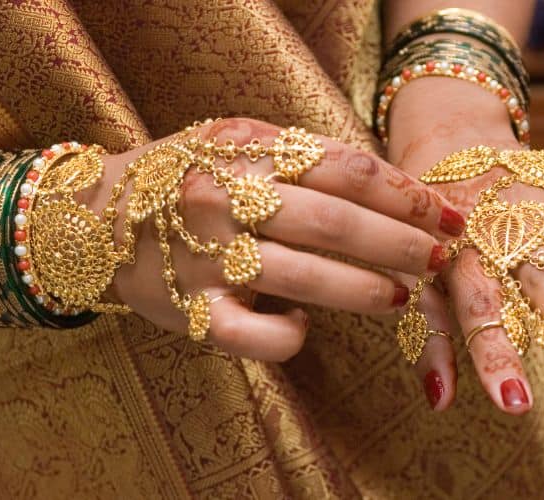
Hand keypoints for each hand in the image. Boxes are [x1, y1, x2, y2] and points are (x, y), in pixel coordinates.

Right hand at [88, 118, 463, 360]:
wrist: (97, 216)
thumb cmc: (188, 177)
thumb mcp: (240, 142)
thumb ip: (303, 154)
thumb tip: (387, 186)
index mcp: (246, 152)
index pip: (344, 169)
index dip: (404, 194)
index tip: (446, 214)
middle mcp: (225, 200)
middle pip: (333, 223)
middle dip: (399, 243)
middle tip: (438, 259)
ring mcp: (205, 259)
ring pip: (302, 279)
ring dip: (363, 290)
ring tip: (401, 297)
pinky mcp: (189, 313)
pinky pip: (254, 335)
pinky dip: (291, 336)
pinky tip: (304, 326)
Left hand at [387, 79, 543, 413]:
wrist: (451, 140)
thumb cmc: (428, 222)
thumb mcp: (412, 274)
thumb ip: (427, 336)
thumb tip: (439, 402)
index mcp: (457, 255)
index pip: (477, 310)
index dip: (494, 356)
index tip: (514, 401)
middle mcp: (502, 234)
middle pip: (536, 281)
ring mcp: (539, 212)